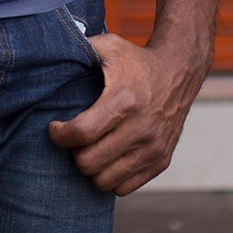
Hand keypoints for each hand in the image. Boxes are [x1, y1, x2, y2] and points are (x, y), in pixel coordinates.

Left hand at [47, 33, 204, 194]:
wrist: (178, 71)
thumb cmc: (136, 59)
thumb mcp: (110, 46)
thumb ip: (81, 48)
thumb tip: (54, 48)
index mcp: (125, 101)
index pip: (82, 133)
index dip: (59, 135)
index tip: (55, 127)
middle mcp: (141, 128)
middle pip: (88, 162)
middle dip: (73, 152)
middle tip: (74, 138)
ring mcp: (153, 148)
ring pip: (104, 181)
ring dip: (91, 167)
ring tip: (89, 148)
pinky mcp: (161, 161)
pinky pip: (124, 187)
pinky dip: (110, 176)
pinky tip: (107, 156)